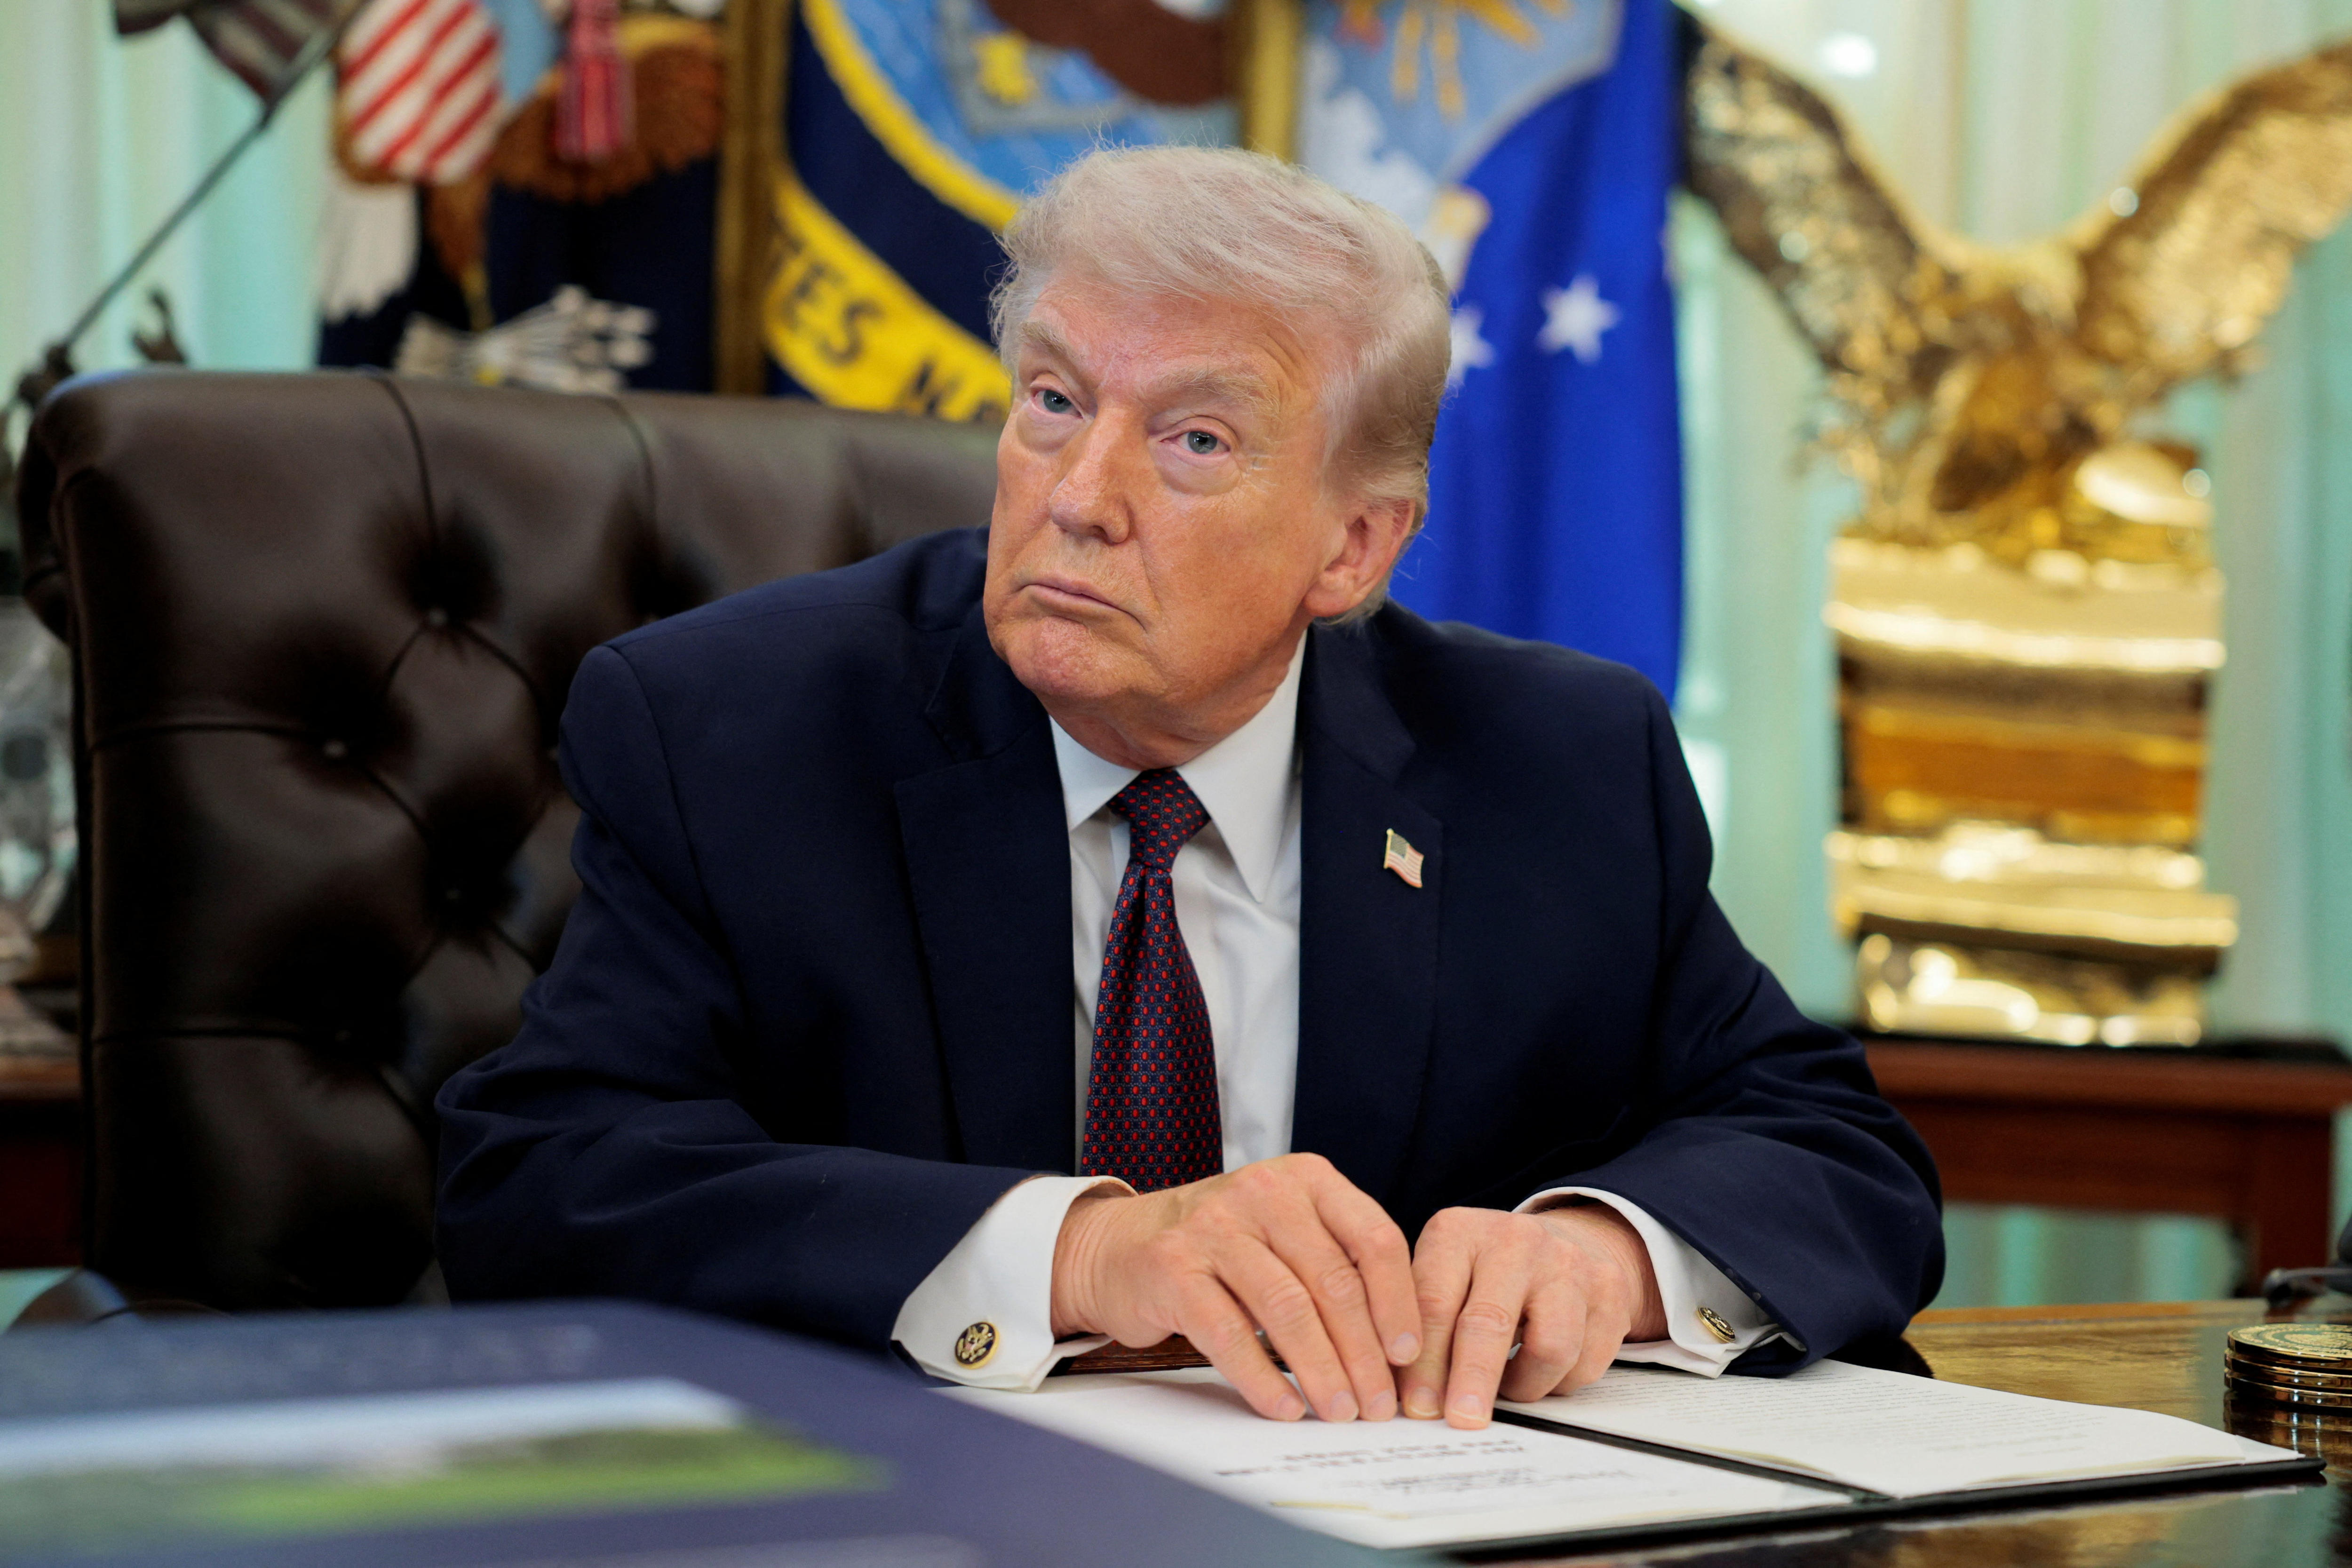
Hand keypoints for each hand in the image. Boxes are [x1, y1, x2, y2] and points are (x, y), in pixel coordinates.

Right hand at [1050, 1153, 1421, 1422]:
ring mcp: (1213, 1228)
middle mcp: (1262, 1192)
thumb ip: (1338, 1265)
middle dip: (1363, 1353)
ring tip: (1340, 1411)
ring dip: (1321, 1370)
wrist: (1122, 1243)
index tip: (1410, 1355)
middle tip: (1379, 1404)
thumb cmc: (1224, 1246)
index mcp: (1305, 1179)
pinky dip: (1262, 1378)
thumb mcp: (1287, 1231)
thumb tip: (1398, 1347)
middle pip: (1332, 1281)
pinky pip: (1229, 1333)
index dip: (1398, 1302)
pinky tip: (1285, 1407)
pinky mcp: (1173, 1269)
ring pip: (1286, 1308)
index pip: (1372, 1238)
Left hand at [1399, 1203, 1665, 1428]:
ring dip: (1523, 1386)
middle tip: (1463, 1419)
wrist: (1563, 1242)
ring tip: (1507, 1385)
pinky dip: (1559, 1382)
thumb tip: (1403, 1393)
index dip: (1424, 1363)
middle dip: (1473, 1381)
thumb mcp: (1441, 1276)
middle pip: (1490, 1323)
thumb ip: (1416, 1325)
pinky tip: (1541, 1369)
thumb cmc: (1487, 1270)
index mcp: (1458, 1232)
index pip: (1434, 1303)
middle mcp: (1514, 1240)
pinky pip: (1586, 1362)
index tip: (1420, 1406)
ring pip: (1550, 1348)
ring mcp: (1567, 1263)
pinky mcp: (1609, 1291)